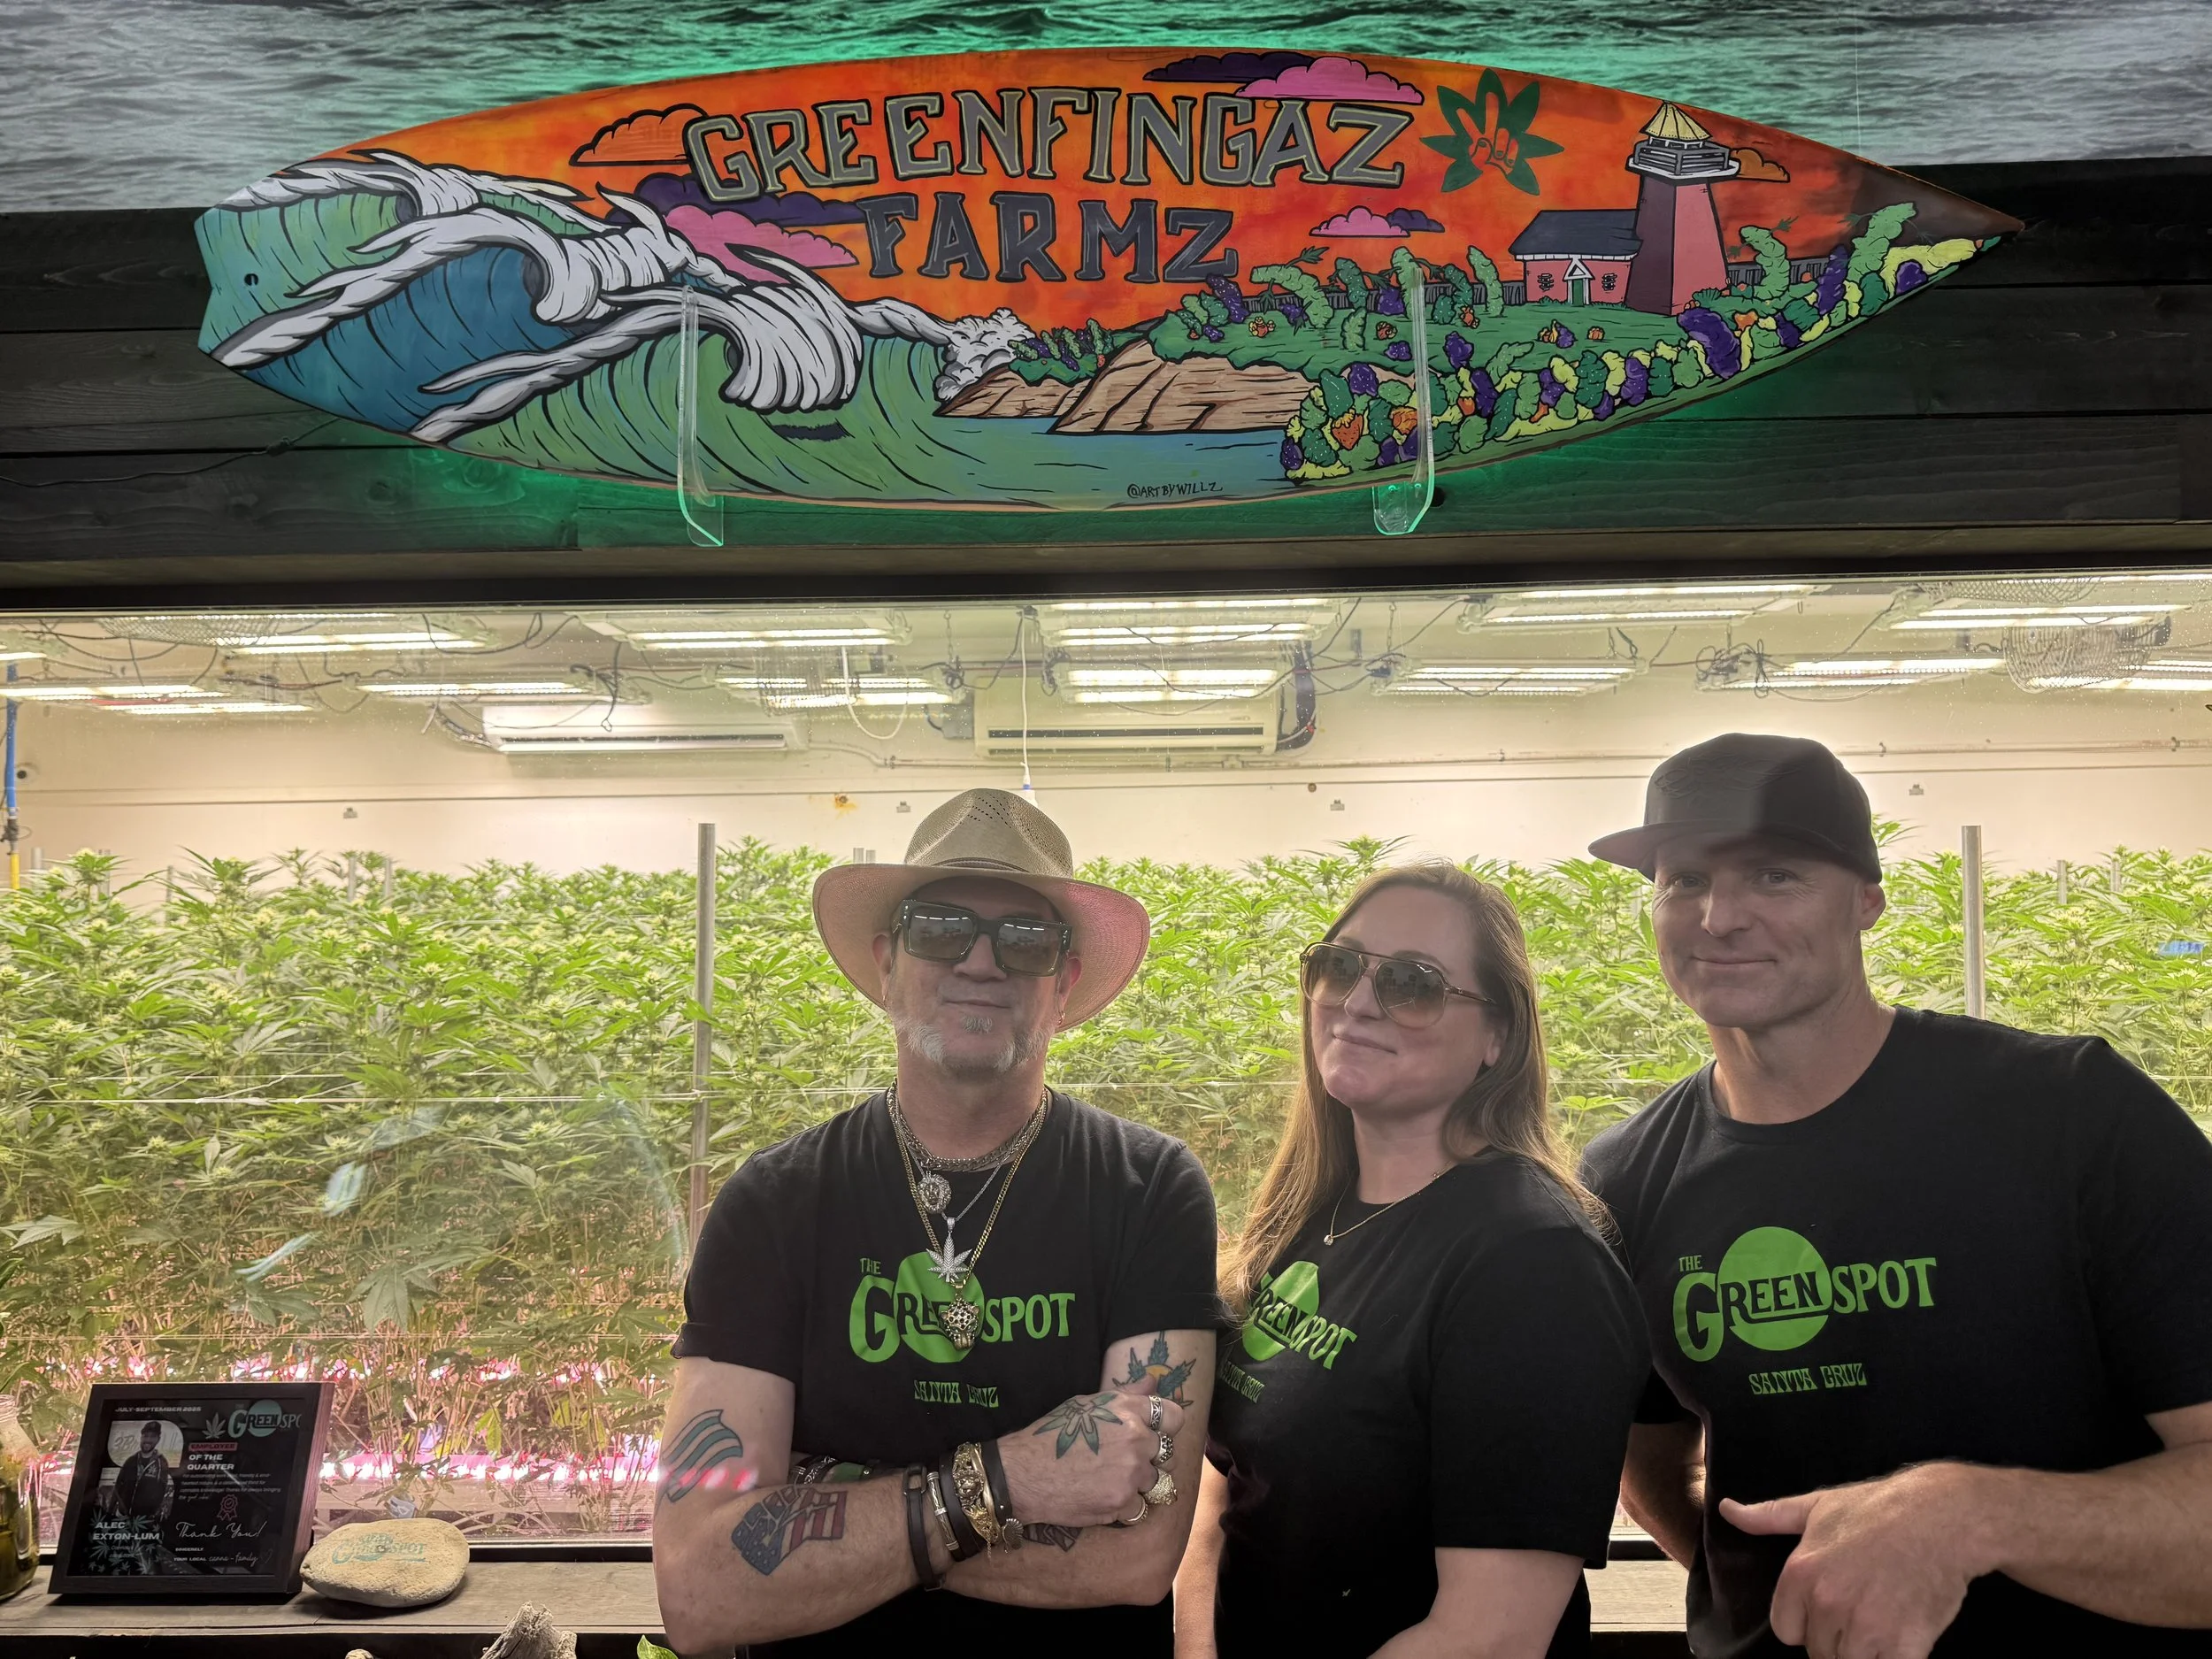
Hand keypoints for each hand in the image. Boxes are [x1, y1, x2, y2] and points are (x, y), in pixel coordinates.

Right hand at [996, 1381, 1183, 1528]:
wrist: (1023, 1473)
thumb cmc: (1052, 1435)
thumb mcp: (1087, 1403)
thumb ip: (1126, 1395)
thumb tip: (1153, 1381)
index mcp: (1128, 1409)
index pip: (1175, 1417)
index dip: (1167, 1427)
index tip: (1155, 1435)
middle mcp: (1135, 1439)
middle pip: (1168, 1454)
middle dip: (1150, 1459)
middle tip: (1124, 1462)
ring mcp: (1131, 1473)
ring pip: (1155, 1482)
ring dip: (1138, 1484)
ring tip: (1110, 1480)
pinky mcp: (1122, 1502)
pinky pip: (1139, 1507)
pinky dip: (1124, 1506)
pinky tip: (1102, 1497)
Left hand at [1721, 1464, 1992, 1658]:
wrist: (1942, 1516)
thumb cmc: (1877, 1508)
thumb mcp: (1817, 1506)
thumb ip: (1768, 1516)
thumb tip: (1726, 1510)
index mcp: (1800, 1575)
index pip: (1786, 1631)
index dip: (1808, 1622)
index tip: (1831, 1605)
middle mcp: (1828, 1605)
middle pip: (1820, 1651)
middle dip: (1838, 1637)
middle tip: (1864, 1608)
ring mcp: (1867, 1627)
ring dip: (1866, 1651)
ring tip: (1882, 1621)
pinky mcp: (1905, 1645)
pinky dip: (1894, 1658)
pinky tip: (1903, 1637)